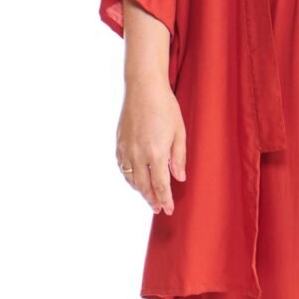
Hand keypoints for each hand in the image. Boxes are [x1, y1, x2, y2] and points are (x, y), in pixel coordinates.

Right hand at [116, 77, 186, 214]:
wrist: (143, 88)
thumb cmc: (165, 107)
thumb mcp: (179, 131)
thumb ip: (179, 157)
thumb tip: (180, 178)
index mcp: (156, 153)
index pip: (160, 185)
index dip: (165, 199)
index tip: (168, 209)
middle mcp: (138, 154)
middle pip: (144, 186)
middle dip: (152, 199)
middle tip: (158, 208)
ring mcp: (126, 149)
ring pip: (131, 179)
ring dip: (140, 190)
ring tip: (148, 196)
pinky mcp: (119, 143)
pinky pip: (122, 167)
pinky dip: (129, 177)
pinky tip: (135, 179)